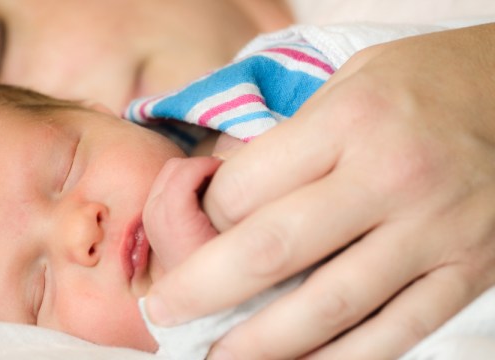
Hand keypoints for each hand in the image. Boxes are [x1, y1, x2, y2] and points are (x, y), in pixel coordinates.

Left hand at [144, 24, 494, 358]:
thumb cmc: (423, 83)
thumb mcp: (348, 81)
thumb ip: (290, 140)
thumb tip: (225, 200)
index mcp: (349, 122)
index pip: (247, 187)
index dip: (207, 216)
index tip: (198, 228)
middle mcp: (389, 178)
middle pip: (273, 251)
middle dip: (204, 290)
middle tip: (165, 313)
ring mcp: (433, 232)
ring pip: (329, 307)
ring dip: (263, 345)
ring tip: (218, 359)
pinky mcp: (466, 273)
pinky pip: (395, 333)